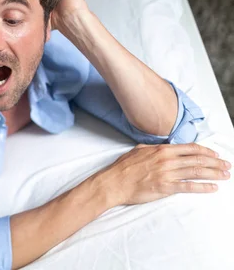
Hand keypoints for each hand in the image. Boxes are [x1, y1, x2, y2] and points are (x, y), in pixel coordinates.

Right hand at [99, 143, 229, 206]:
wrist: (114, 182)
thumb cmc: (124, 167)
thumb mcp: (139, 150)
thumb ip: (154, 149)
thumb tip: (164, 147)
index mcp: (161, 150)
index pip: (190, 149)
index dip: (205, 152)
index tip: (215, 155)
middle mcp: (167, 160)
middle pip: (197, 160)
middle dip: (215, 163)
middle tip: (227, 166)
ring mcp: (167, 174)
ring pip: (196, 172)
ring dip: (214, 174)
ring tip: (225, 175)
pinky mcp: (165, 188)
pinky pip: (189, 187)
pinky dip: (203, 187)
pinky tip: (212, 188)